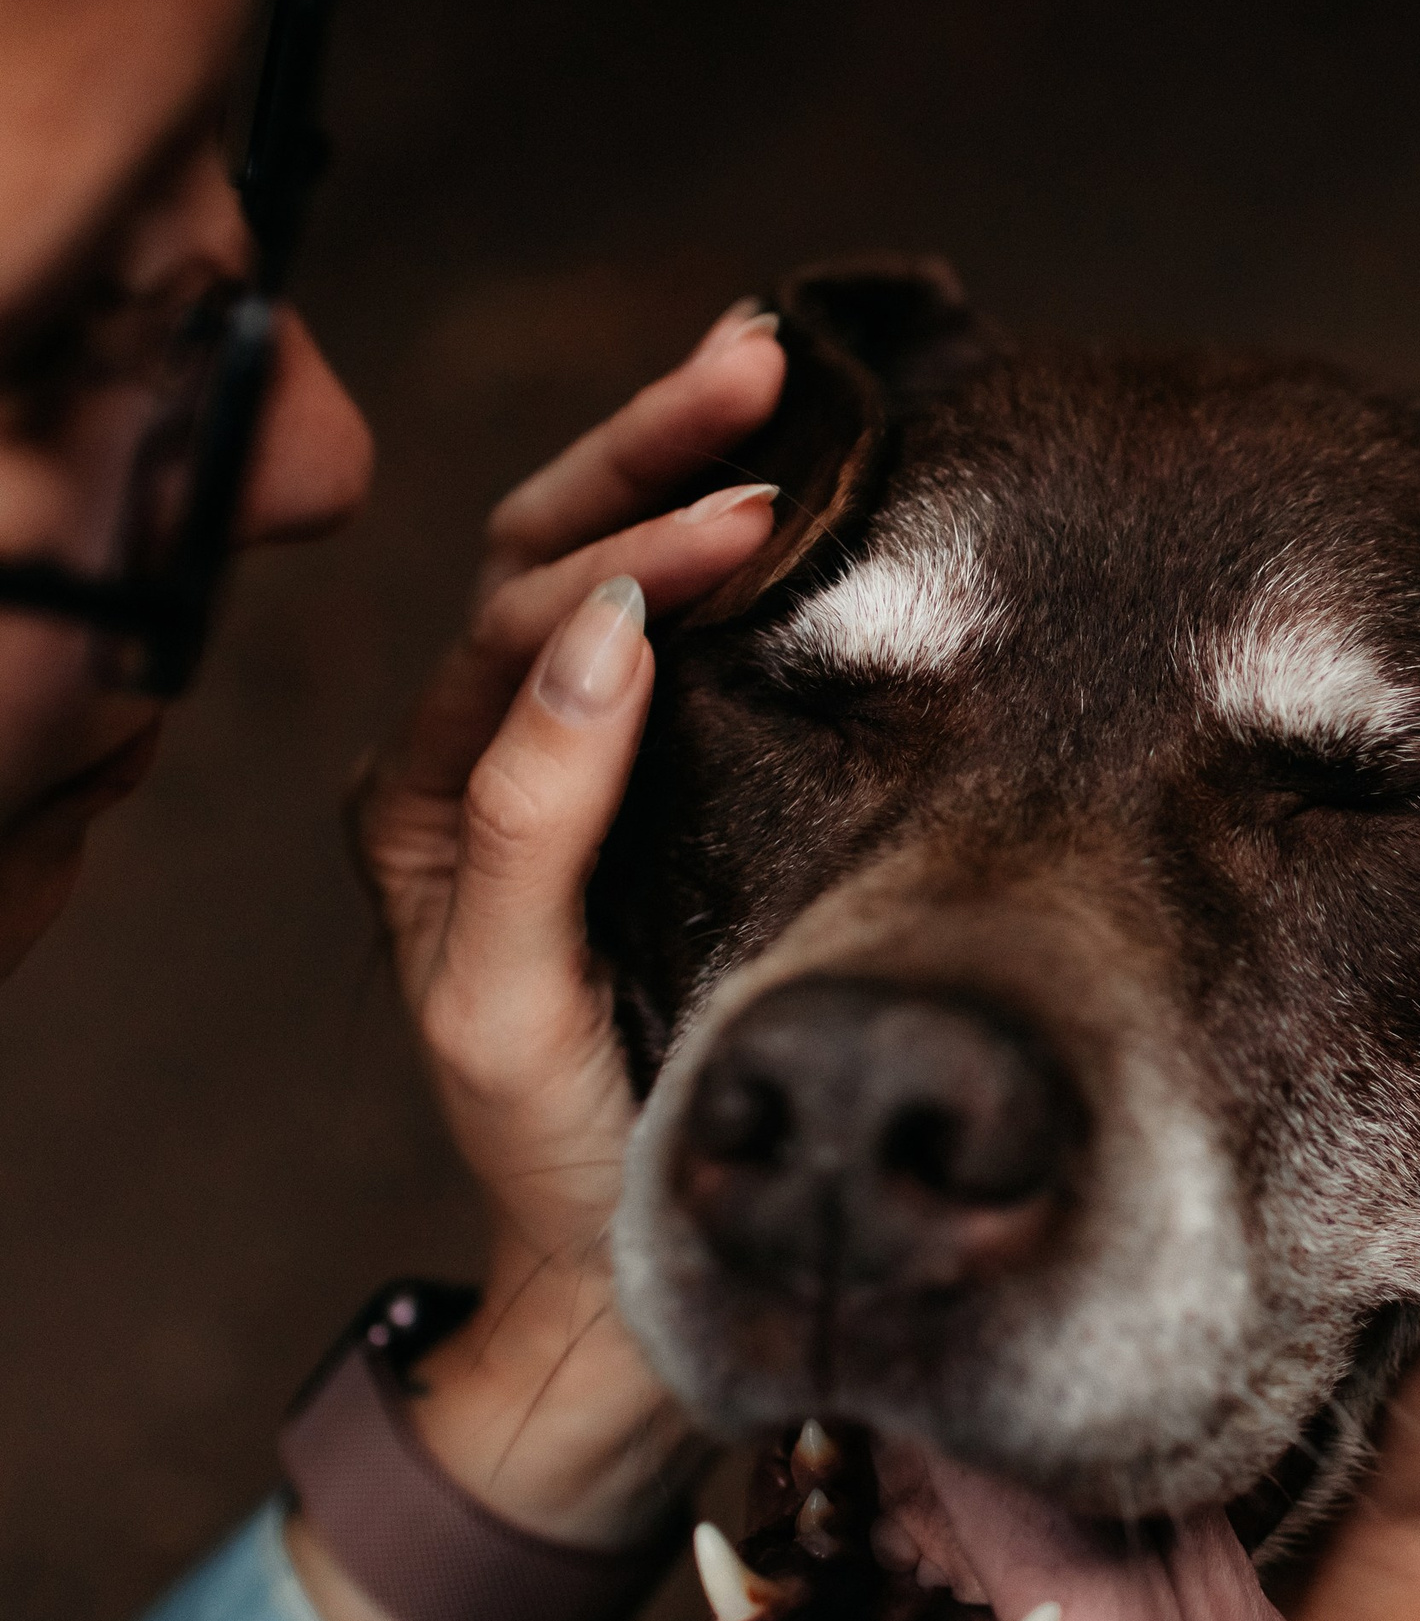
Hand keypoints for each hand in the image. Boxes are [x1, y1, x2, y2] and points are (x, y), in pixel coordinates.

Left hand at [288, 303, 785, 1620]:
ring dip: (677, 468)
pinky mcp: (652, 783)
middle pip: (541, 554)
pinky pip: (673, 637)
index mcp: (426, 801)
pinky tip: (793, 489)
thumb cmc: (559, 1146)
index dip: (631, 559)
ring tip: (772, 377)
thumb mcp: (509, 1000)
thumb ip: (532, 814)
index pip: (517, 629)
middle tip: (757, 364)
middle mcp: (479, 757)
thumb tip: (609, 630)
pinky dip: (724, 548)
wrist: (626, 1255)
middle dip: (645, 450)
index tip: (753, 518)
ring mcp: (562, 763)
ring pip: (599, 573)